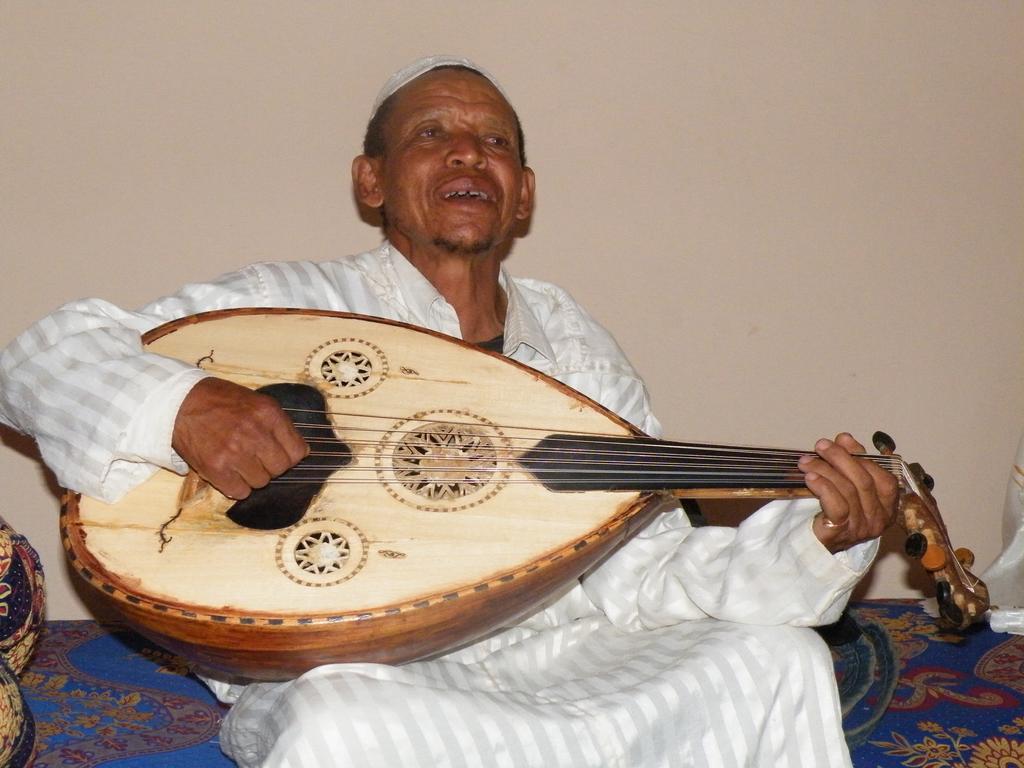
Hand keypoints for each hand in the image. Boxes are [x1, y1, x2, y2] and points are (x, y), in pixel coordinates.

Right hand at [171, 377, 308, 498]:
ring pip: (261, 482)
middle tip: (255, 456)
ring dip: (252, 476)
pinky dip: (235, 486)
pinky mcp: (216, 469)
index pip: (297, 452)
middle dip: (270, 466)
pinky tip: (228, 471)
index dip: (290, 456)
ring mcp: (235, 452)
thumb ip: (280, 425)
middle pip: (280, 469)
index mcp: (268, 414)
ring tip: (238, 460)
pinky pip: (240, 492)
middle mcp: (255, 433)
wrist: (180, 403)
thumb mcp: (257, 402)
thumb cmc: (220, 402)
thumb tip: (302, 452)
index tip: (279, 454)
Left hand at [798, 432, 899, 551]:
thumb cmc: (831, 513)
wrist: (812, 545)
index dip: (862, 456)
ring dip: (825, 470)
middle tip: (821, 446)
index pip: (883, 476)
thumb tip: (845, 438)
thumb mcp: (845, 485)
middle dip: (840, 458)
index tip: (841, 440)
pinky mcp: (842, 533)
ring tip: (806, 461)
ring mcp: (862, 528)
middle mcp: (879, 519)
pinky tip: (810, 478)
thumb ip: (850, 462)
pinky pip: (837, 505)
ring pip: (848, 490)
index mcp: (887, 506)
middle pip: (864, 480)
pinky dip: (823, 487)